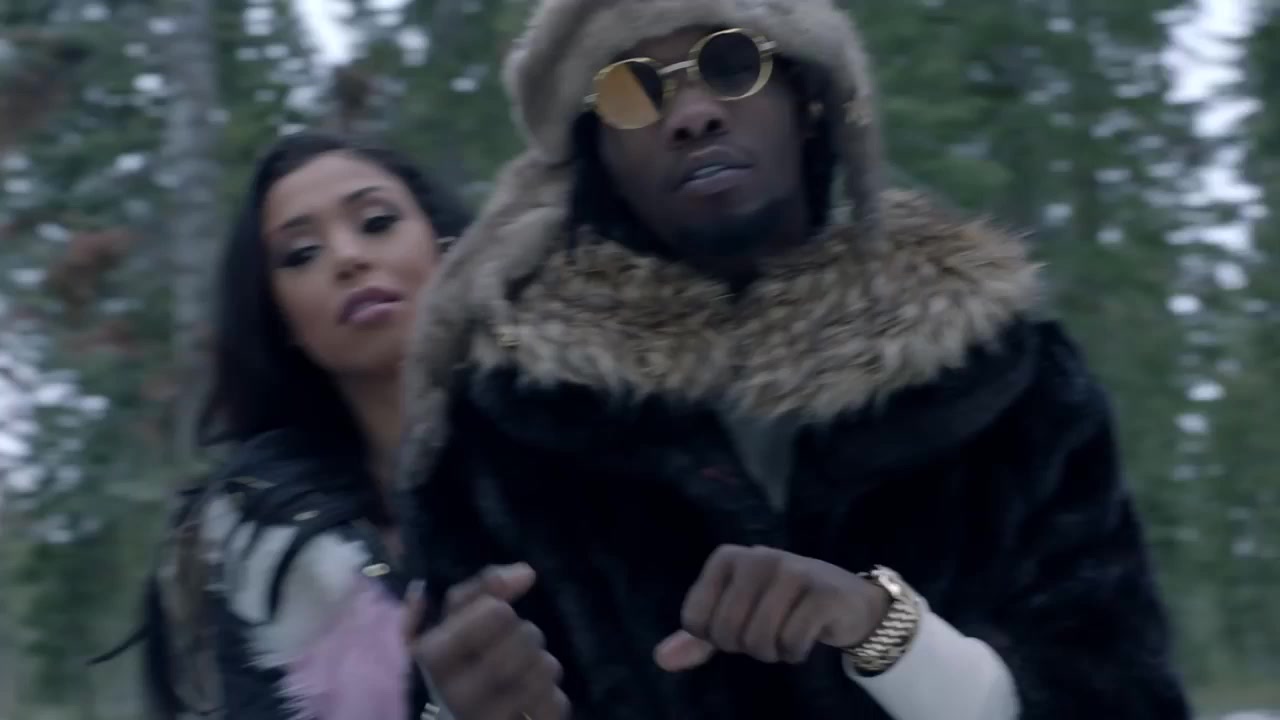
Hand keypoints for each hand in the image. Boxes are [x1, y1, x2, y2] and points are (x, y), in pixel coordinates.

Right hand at [406, 564, 569, 719]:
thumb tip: (527, 572)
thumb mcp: (455, 622)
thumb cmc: (460, 664)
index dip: (501, 610)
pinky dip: (551, 696)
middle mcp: (456, 694)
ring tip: (521, 675)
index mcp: (434, 656)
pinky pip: (557, 701)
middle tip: (512, 649)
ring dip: (542, 665)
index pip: (496, 611)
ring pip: (546, 668)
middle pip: (526, 637)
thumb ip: (482, 588)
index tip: (491, 623)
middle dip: (527, 636)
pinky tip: (530, 702)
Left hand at [654, 545, 889, 670]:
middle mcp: (757, 557)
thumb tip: (661, 659)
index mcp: (727, 558)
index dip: (716, 638)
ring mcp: (791, 571)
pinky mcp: (821, 591)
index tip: (740, 624)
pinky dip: (795, 653)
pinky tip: (807, 638)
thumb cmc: (781, 606)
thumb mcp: (735, 616)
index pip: (695, 620)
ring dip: (773, 652)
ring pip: (758, 639)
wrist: (846, 602)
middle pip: (726, 632)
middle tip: (766, 632)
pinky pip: (792, 641)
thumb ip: (698, 637)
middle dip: (746, 646)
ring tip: (786, 635)